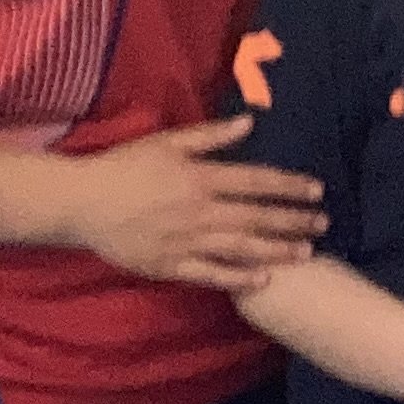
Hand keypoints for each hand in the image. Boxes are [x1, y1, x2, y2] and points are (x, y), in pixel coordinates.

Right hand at [68, 117, 329, 287]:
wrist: (79, 203)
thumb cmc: (123, 167)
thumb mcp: (167, 143)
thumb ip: (210, 136)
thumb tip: (250, 122)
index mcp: (200, 178)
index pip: (257, 181)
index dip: (290, 186)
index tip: (316, 191)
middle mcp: (199, 211)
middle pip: (257, 217)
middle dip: (294, 221)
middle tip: (324, 224)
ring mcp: (185, 241)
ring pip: (241, 248)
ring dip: (277, 250)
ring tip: (305, 253)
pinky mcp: (170, 265)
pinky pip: (210, 274)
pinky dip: (237, 278)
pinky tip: (263, 280)